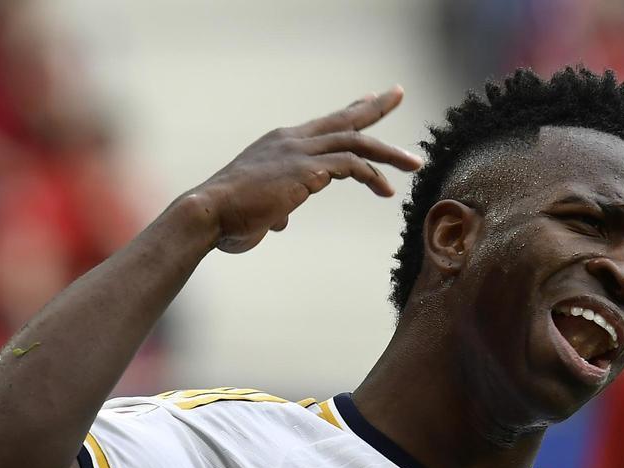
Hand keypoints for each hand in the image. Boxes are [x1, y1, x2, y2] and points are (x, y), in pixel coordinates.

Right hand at [184, 85, 422, 253]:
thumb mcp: (259, 209)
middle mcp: (292, 140)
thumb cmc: (229, 217)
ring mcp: (299, 152)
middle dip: (373, 107)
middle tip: (396, 93)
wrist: (209, 214)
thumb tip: (282, 219)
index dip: (348, 112)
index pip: (323, 122)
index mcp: (280, 143)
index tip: (368, 100)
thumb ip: (275, 208)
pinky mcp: (306, 170)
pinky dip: (372, 176)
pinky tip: (386, 190)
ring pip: (355, 142)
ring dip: (388, 154)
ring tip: (414, 164)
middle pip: (343, 119)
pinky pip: (351, 166)